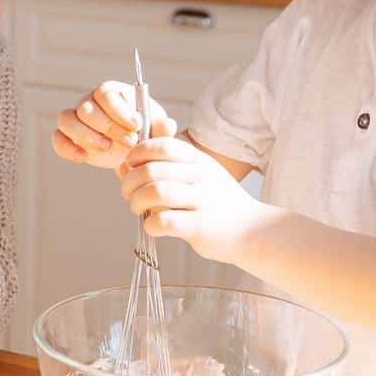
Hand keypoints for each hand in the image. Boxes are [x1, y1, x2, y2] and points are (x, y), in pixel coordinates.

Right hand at [52, 80, 177, 168]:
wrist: (133, 150)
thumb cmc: (144, 133)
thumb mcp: (157, 130)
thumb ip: (162, 128)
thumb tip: (167, 124)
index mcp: (111, 93)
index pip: (106, 94)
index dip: (119, 110)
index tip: (137, 125)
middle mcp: (90, 102)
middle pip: (86, 108)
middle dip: (108, 126)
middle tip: (129, 142)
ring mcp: (76, 119)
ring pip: (66, 119)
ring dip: (85, 135)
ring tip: (107, 148)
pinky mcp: (68, 138)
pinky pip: (58, 138)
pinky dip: (66, 147)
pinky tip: (82, 158)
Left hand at [118, 133, 271, 262]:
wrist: (253, 230)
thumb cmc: (217, 202)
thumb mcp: (197, 174)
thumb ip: (162, 166)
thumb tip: (121, 166)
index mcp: (198, 159)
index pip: (161, 145)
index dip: (137, 154)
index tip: (129, 167)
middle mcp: (200, 175)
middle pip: (151, 170)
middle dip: (129, 182)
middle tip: (128, 194)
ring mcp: (201, 200)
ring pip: (154, 193)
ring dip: (136, 202)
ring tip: (138, 210)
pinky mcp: (200, 226)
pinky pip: (163, 221)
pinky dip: (150, 225)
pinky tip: (154, 227)